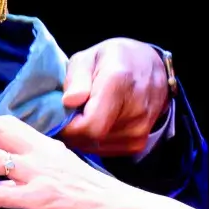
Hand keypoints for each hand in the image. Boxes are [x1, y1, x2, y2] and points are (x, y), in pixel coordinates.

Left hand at [57, 38, 169, 156]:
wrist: (150, 67)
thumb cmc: (114, 59)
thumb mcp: (89, 57)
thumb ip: (77, 78)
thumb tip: (69, 102)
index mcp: (118, 83)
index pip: (90, 125)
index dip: (67, 127)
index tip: (58, 116)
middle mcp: (135, 110)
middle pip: (90, 139)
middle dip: (72, 131)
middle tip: (68, 114)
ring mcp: (140, 130)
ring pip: (96, 148)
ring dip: (83, 136)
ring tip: (84, 115)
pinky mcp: (139, 143)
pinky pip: (106, 151)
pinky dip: (95, 141)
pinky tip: (97, 123)